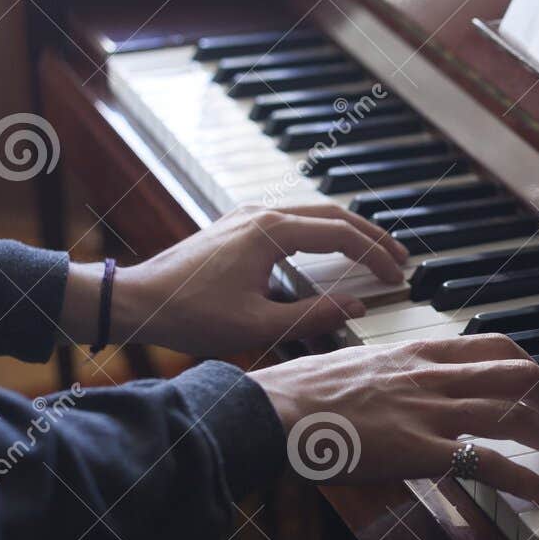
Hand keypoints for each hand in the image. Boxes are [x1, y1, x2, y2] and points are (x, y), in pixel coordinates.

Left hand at [62, 205, 409, 357]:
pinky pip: (293, 219)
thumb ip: (312, 316)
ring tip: (374, 253)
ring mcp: (248, 215)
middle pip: (334, 215)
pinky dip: (322, 231)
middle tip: (400, 258)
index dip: (375, 255)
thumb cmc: (190, 314)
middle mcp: (263, 213)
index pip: (341, 235)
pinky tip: (330, 250)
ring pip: (314, 213)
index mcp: (272, 232)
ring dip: (348, 232)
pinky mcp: (238, 225)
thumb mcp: (257, 326)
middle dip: (372, 236)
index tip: (396, 276)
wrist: (137, 299)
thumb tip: (355, 307)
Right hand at [250, 335, 538, 505]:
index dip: (529, 367)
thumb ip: (380, 376)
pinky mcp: (420, 449)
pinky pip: (488, 462)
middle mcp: (430, 374)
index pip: (491, 347)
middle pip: (518, 376)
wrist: (268, 411)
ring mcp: (428, 410)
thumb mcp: (347, 368)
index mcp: (412, 352)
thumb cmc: (293, 395)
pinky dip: (526, 479)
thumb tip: (383, 387)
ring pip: (515, 414)